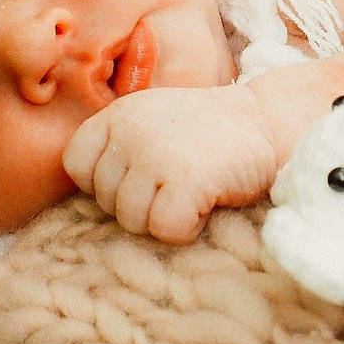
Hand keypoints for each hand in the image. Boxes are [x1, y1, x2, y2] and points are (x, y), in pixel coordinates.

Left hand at [63, 84, 278, 243]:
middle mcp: (129, 130)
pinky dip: (185, 229)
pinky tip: (204, 206)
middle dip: (139, 206)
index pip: (75, 164)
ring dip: (162, 220)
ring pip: (131, 220)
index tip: (138, 181)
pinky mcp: (184, 180)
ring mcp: (155, 155)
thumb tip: (90, 202)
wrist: (267, 121)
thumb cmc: (208, 133)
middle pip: (105, 200)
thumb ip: (119, 148)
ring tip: (191, 193)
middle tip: (175, 186)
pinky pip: (164, 228)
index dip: (103, 183)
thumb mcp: (152, 122)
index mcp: (117, 114)